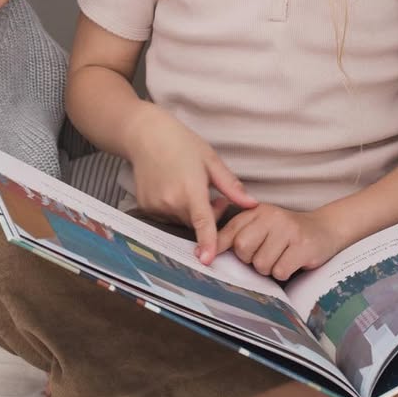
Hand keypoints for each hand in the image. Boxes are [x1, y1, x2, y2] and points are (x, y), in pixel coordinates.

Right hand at [126, 103, 255, 263]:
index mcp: (191, 189)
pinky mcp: (145, 206)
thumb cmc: (181, 143)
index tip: (207, 261)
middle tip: (212, 194)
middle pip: (195, 223)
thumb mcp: (210, 160)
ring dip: (190, 212)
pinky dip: (174, 209)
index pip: (202, 222)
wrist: (145, 135)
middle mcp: (171, 201)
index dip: (207, 242)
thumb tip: (252, 204)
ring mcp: (156, 205)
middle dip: (208, 215)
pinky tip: (172, 188)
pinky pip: (166, 216)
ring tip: (189, 187)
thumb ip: (231, 186)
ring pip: (181, 221)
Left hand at [215, 204, 342, 280]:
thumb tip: (204, 252)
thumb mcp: (262, 226)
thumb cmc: (287, 232)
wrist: (325, 229)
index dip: (217, 247)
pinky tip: (292, 262)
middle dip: (250, 260)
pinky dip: (284, 272)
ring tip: (281, 256)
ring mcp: (288, 230)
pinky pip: (280, 271)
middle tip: (265, 254)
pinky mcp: (302, 246)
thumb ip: (237, 235)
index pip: (230, 230)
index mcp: (256, 211)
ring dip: (269, 268)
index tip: (204, 260)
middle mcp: (271, 216)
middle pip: (243, 249)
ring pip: (261, 264)